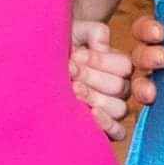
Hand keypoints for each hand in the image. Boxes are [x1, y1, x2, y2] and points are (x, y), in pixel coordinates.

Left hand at [67, 13, 163, 140]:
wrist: (38, 71)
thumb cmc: (58, 51)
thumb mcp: (73, 33)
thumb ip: (93, 32)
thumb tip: (103, 45)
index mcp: (118, 65)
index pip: (125, 65)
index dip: (102, 61)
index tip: (78, 54)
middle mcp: (120, 87)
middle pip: (120, 87)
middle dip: (92, 77)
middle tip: (69, 70)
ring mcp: (112, 108)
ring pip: (119, 108)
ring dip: (95, 97)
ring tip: (73, 89)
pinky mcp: (104, 128)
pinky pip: (118, 132)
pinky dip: (107, 124)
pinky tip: (91, 113)